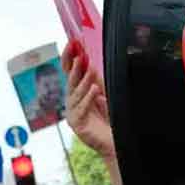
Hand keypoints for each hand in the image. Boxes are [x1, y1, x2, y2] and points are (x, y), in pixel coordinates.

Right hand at [61, 40, 114, 158]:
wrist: (114, 141)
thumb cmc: (110, 118)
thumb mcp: (103, 94)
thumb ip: (96, 80)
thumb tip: (90, 60)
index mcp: (77, 92)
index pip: (70, 72)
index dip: (69, 57)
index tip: (72, 43)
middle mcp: (73, 101)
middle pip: (71, 81)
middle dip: (75, 67)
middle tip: (78, 54)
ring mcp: (73, 113)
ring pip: (76, 94)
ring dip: (83, 80)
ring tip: (89, 69)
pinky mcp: (77, 124)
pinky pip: (82, 108)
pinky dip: (89, 98)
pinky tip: (95, 89)